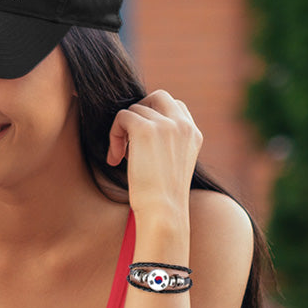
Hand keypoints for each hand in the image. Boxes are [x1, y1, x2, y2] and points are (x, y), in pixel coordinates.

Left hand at [106, 89, 201, 217]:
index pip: (175, 106)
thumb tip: (140, 126)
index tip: (143, 143)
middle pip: (157, 97)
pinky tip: (115, 159)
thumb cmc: (162, 197)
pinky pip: (122, 116)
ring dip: (122, 131)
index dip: (154, 118)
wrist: (163, 211)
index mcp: (193, 134)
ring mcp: (166, 124)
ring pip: (134, 109)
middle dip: (139, 113)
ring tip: (121, 157)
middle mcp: (183, 125)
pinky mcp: (145, 129)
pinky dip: (114, 135)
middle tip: (129, 139)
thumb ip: (166, 142)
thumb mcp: (172, 164)